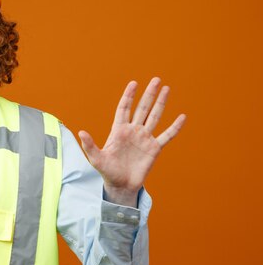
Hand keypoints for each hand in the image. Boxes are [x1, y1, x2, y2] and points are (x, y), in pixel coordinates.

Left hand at [78, 78, 185, 206]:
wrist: (121, 185)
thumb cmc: (107, 171)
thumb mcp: (96, 158)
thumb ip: (90, 145)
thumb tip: (81, 132)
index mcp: (118, 130)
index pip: (124, 108)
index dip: (129, 96)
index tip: (134, 83)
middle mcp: (133, 131)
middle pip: (142, 108)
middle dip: (149, 94)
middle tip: (156, 80)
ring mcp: (144, 138)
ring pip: (154, 117)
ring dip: (161, 103)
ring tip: (166, 88)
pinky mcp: (154, 148)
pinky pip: (167, 135)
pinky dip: (175, 127)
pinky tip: (182, 116)